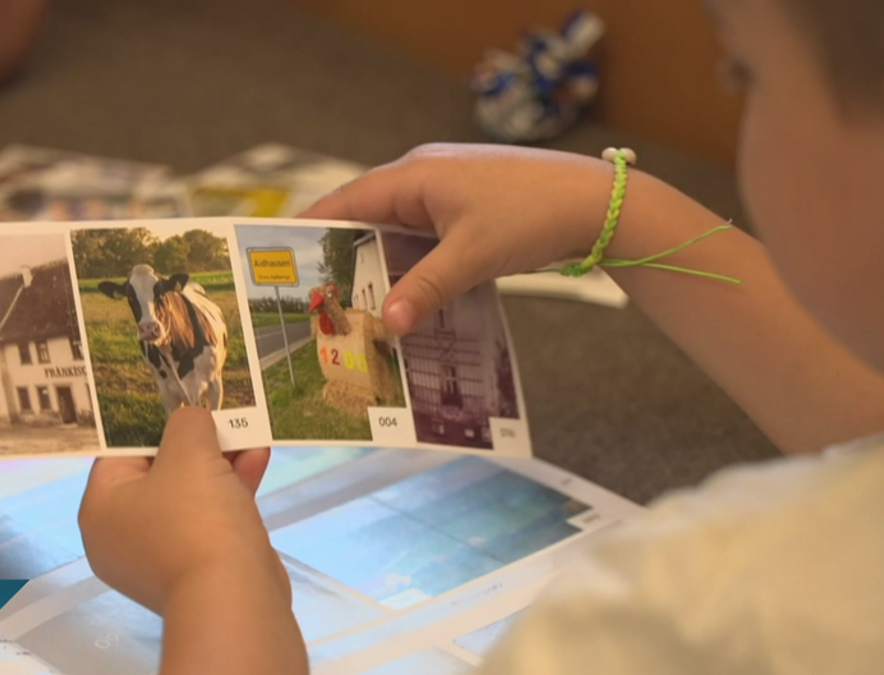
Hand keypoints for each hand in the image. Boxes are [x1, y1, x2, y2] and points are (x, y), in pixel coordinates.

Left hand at [78, 408, 286, 614]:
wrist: (234, 600)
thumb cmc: (196, 520)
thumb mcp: (189, 452)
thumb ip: (188, 424)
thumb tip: (192, 420)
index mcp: (101, 508)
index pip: (121, 451)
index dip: (155, 422)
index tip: (184, 403)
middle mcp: (122, 535)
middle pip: (158, 472)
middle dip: (198, 442)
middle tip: (220, 415)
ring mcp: (160, 556)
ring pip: (190, 495)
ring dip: (221, 462)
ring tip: (248, 431)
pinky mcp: (197, 568)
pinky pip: (210, 519)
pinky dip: (232, 491)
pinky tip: (257, 460)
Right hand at [302, 143, 612, 334]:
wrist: (599, 203)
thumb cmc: (532, 215)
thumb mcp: (472, 257)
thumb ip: (425, 289)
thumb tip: (386, 325)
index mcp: (414, 175)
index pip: (345, 201)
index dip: (313, 230)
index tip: (285, 261)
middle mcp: (424, 178)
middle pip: (368, 220)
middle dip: (346, 259)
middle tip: (319, 299)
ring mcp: (448, 195)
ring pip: (399, 234)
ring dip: (384, 268)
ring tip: (358, 308)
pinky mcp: (468, 212)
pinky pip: (426, 241)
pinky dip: (414, 268)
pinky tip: (409, 300)